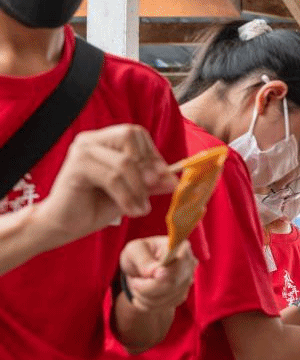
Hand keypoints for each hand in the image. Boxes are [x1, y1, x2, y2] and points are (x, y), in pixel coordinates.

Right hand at [34, 124, 177, 244]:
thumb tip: (174, 179)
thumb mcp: (132, 191)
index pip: (136, 133)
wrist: (65, 225)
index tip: (162, 179)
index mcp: (104, 140)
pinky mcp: (76, 167)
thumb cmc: (96, 206)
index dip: (153, 155)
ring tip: (140, 208)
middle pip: (130, 136)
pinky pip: (112, 177)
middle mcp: (91, 140)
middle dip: (146, 167)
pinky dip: (126, 196)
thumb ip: (152, 183)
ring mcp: (82, 150)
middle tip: (151, 192)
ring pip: (124, 162)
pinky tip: (131, 210)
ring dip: (138, 189)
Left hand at [120, 236, 196, 314]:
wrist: (139, 270)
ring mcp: (187, 282)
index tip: (154, 274)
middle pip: (173, 284)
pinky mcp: (181, 296)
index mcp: (181, 248)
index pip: (181, 263)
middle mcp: (188, 265)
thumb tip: (153, 272)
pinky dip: (147, 303)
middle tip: (134, 281)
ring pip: (166, 298)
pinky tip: (142, 293)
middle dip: (148, 287)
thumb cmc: (138, 255)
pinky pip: (163, 306)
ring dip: (144, 296)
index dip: (168, 272)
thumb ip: (143, 259)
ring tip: (137, 285)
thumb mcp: (134, 250)